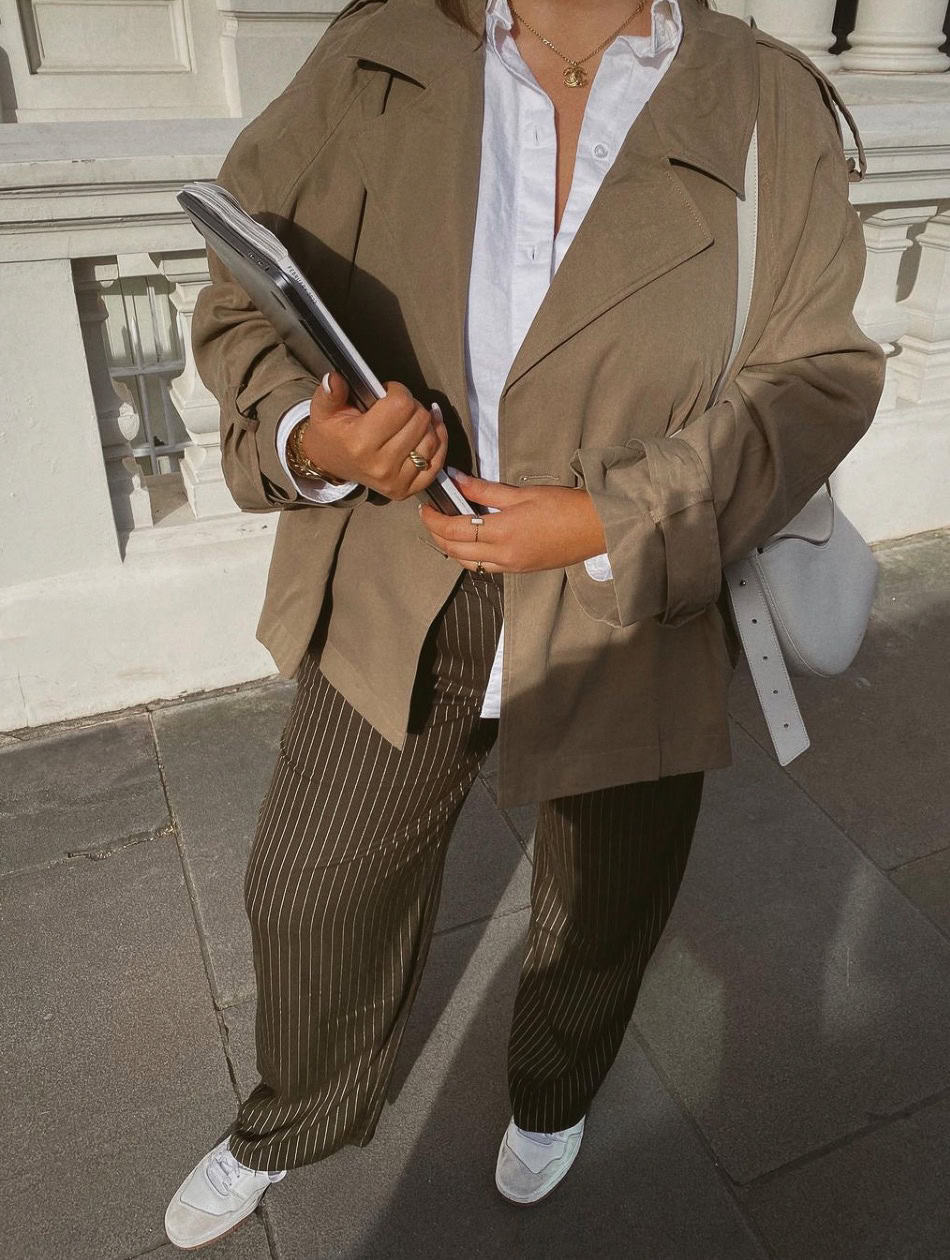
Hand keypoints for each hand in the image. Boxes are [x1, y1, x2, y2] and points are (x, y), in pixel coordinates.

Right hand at [300, 371, 447, 499]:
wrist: (331, 463)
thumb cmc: (332, 433)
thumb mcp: (323, 410)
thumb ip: (330, 392)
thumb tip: (335, 378)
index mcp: (360, 443)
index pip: (401, 405)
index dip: (398, 391)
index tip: (388, 392)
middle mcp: (380, 465)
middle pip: (420, 420)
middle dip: (412, 405)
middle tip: (398, 406)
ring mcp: (396, 480)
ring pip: (431, 439)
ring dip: (427, 422)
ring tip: (411, 417)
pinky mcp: (408, 489)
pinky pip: (437, 463)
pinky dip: (439, 443)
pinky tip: (432, 428)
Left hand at [419, 471, 607, 573]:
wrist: (597, 528)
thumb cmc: (563, 505)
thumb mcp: (522, 492)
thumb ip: (485, 490)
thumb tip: (455, 479)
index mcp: (502, 532)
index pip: (454, 531)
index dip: (434, 521)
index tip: (425, 508)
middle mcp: (502, 555)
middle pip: (455, 552)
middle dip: (436, 536)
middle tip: (430, 517)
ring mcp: (511, 566)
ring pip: (467, 564)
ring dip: (451, 549)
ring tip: (446, 529)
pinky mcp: (519, 570)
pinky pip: (484, 567)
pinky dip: (470, 556)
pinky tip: (471, 540)